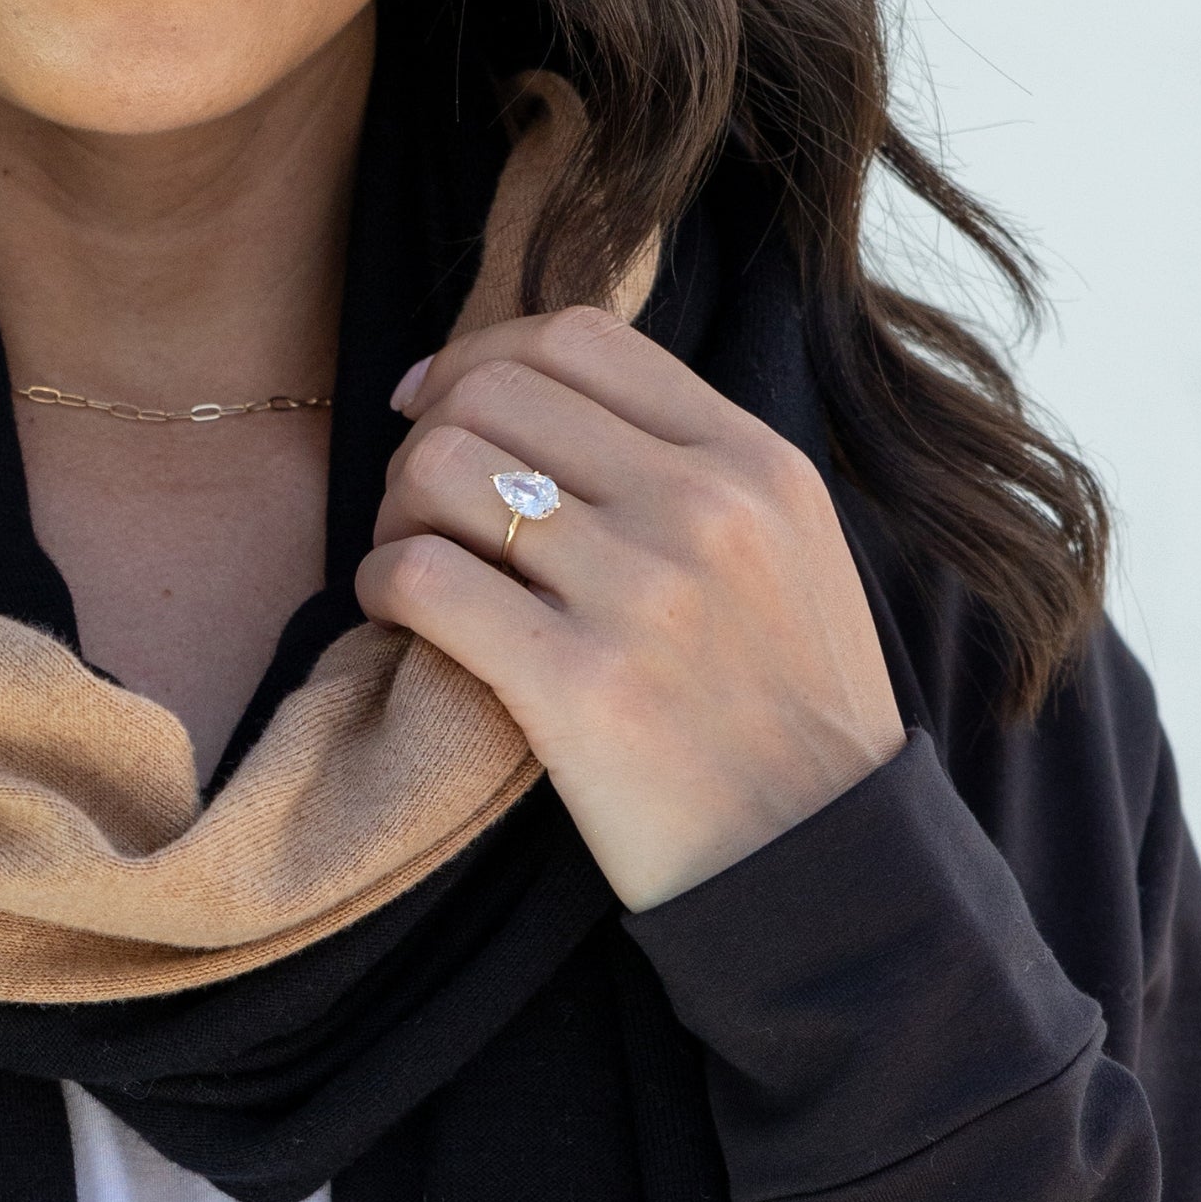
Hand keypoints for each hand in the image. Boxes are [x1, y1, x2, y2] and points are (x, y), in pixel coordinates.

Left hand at [354, 308, 904, 911]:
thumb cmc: (786, 715)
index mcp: (756, 461)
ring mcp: (643, 593)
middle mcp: (703, 507)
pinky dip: (381, 587)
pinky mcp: (579, 687)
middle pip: (492, 397)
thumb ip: (693, 468)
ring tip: (413, 568)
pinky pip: (422, 579)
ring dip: (395, 515)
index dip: (477, 359)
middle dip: (422, 441)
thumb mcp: (788, 553)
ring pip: (440, 472)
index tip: (433, 406)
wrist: (819, 862)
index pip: (578, 338)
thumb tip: (539, 397)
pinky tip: (396, 619)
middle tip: (419, 514)